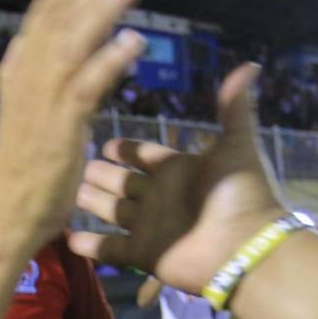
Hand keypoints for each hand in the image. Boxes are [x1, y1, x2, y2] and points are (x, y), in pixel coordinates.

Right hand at [0, 0, 154, 249]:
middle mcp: (27, 77)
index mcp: (19, 70)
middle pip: (62, 13)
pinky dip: (109, 59)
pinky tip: (134, 41)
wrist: (6, 213)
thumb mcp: (34, 114)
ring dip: (105, 6)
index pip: (47, 11)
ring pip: (72, 39)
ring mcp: (42, 100)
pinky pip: (87, 84)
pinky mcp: (60, 126)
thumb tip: (83, 55)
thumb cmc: (24, 171)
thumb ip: (53, 82)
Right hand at [68, 64, 286, 292]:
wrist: (244, 247)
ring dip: (93, 202)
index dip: (127, 149)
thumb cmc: (238, 195)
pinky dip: (90, 244)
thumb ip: (233, 108)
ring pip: (113, 210)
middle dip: (102, 174)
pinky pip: (110, 248)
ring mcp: (149, 227)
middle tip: (78, 165)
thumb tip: (249, 65)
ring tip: (68, 192)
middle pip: (123, 182)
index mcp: (178, 170)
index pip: (145, 155)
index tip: (106, 143)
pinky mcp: (142, 253)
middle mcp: (159, 196)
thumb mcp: (236, 145)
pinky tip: (68, 235)